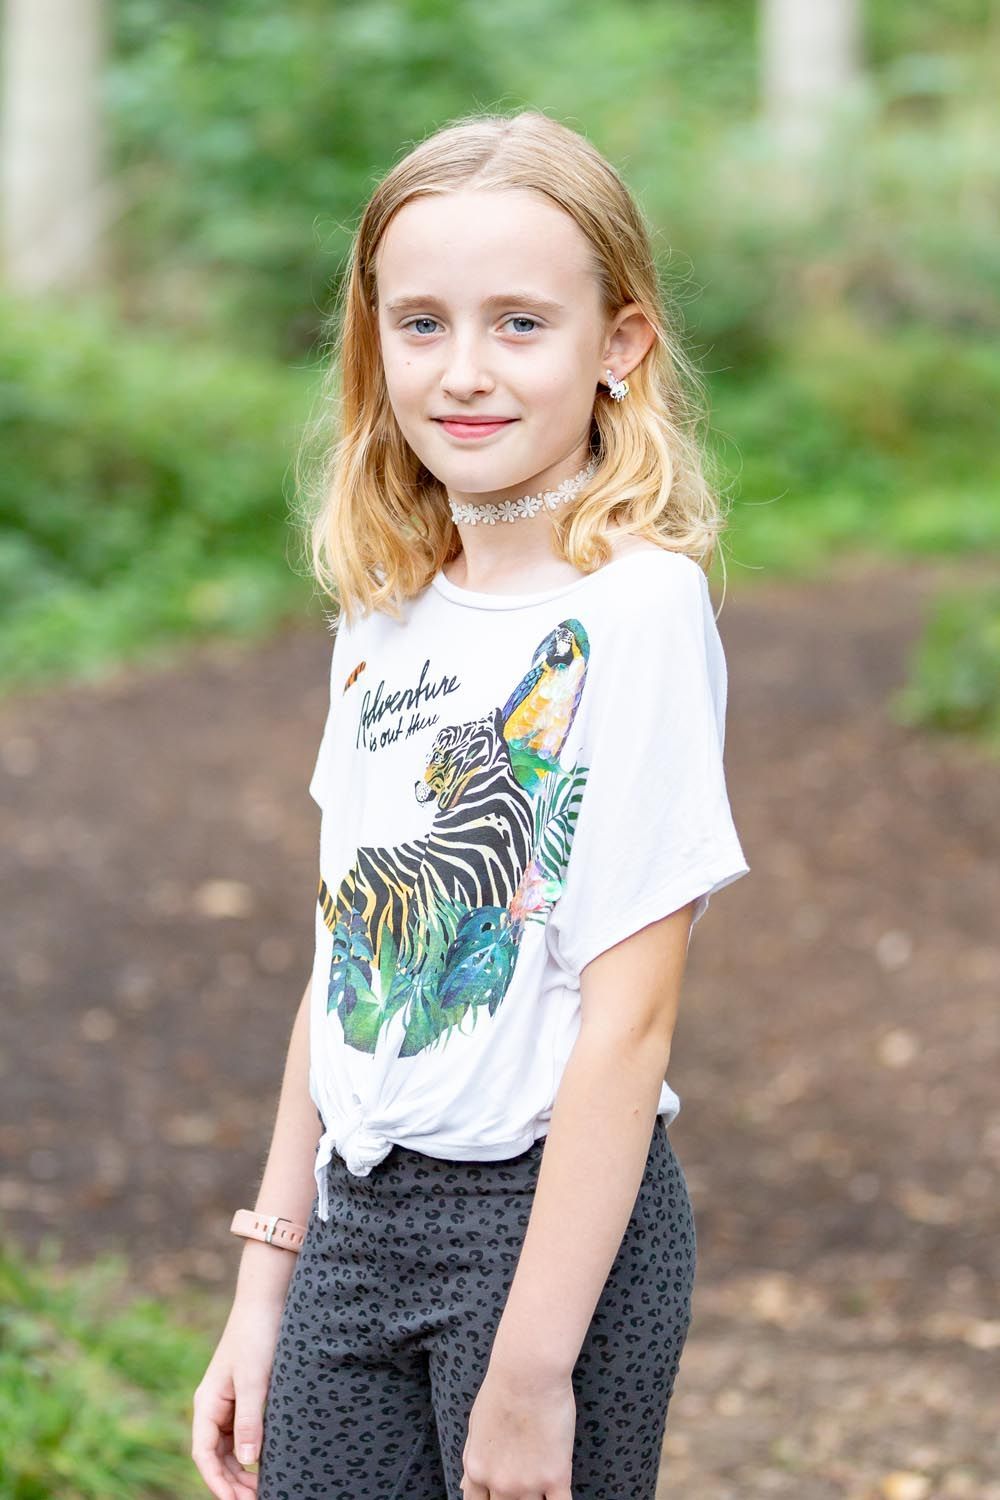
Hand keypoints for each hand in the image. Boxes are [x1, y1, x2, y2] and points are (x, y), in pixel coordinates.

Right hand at [191, 1294, 285, 1499]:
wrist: (268, 1299)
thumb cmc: (257, 1336)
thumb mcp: (254, 1380)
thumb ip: (250, 1420)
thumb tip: (248, 1461)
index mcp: (207, 1403)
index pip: (204, 1455)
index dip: (218, 1482)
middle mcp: (214, 1406)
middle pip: (217, 1457)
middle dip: (233, 1482)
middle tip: (260, 1498)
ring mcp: (230, 1402)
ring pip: (231, 1448)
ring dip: (243, 1470)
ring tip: (264, 1488)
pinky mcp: (247, 1395)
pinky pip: (244, 1433)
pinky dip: (252, 1452)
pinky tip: (267, 1461)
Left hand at [460, 1362, 575, 1499]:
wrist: (527, 1372)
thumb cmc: (501, 1391)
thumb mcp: (476, 1426)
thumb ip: (472, 1460)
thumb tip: (464, 1487)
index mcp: (478, 1470)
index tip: (499, 1495)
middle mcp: (501, 1483)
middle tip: (521, 1479)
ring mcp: (529, 1483)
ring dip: (536, 1499)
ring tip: (540, 1480)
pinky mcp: (556, 1476)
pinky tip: (558, 1495)